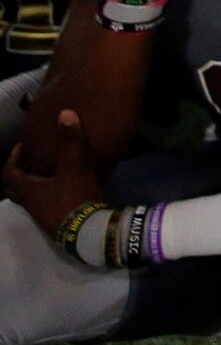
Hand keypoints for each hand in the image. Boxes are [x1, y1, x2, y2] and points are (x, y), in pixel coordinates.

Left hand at [3, 110, 103, 232]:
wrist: (87, 231)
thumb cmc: (74, 198)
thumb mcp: (74, 167)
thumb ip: (70, 142)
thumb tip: (65, 113)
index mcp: (28, 190)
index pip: (8, 173)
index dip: (13, 158)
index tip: (22, 146)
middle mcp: (30, 203)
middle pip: (14, 188)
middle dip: (19, 173)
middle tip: (30, 160)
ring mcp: (41, 214)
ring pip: (28, 197)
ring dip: (33, 184)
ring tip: (48, 171)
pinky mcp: (54, 221)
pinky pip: (43, 204)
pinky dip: (47, 193)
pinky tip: (63, 187)